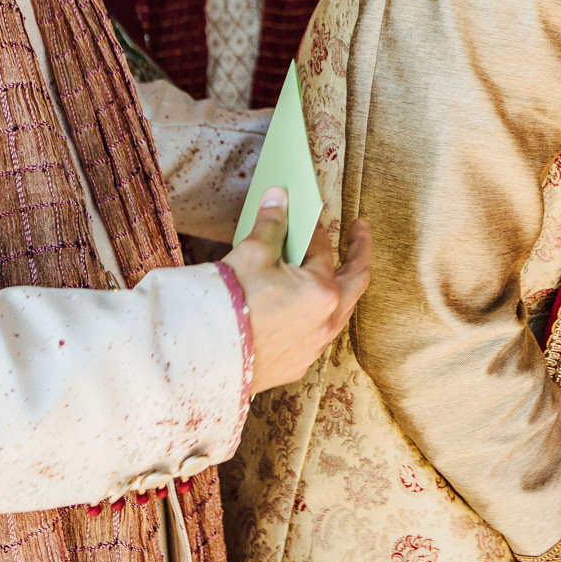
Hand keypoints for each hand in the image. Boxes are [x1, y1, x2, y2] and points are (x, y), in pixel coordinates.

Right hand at [225, 189, 371, 393]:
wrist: (202, 354)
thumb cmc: (229, 302)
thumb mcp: (252, 253)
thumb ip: (272, 224)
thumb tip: (278, 197)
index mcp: (322, 291)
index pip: (323, 249)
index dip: (314, 228)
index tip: (305, 216)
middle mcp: (326, 322)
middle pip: (355, 281)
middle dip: (358, 252)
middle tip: (358, 232)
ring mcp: (313, 347)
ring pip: (339, 311)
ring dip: (340, 286)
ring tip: (337, 270)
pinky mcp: (297, 364)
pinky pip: (318, 334)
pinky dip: (319, 315)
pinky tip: (308, 308)